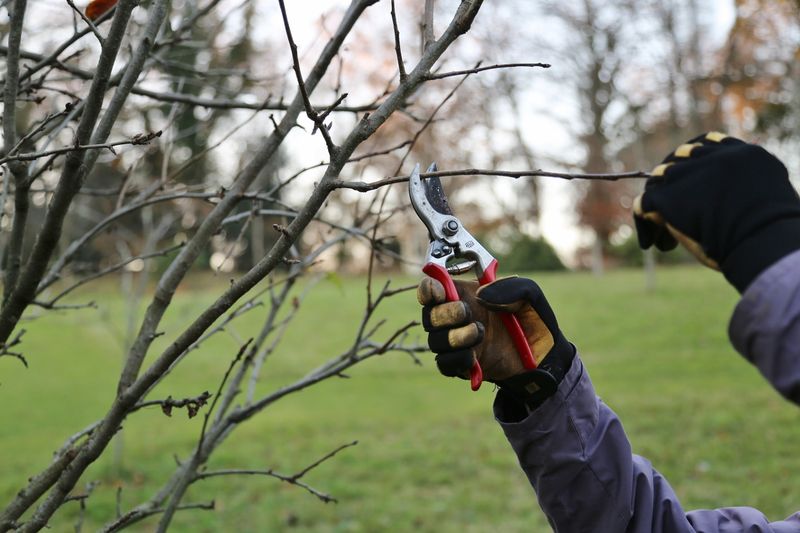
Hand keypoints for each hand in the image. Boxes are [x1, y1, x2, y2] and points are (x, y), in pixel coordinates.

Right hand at [417, 276, 573, 407]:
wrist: (544, 358)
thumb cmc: (534, 321)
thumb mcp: (530, 296)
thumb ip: (510, 288)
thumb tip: (480, 296)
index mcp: (464, 294)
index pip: (432, 288)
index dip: (429, 289)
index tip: (440, 292)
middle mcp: (455, 317)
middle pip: (429, 315)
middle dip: (445, 313)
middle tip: (466, 312)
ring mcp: (457, 342)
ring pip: (435, 341)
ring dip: (454, 337)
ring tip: (479, 333)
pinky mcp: (461, 365)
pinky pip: (445, 363)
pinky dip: (458, 359)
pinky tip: (475, 357)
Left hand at [634, 132, 799, 291]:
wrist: (762, 237)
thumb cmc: (774, 229)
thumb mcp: (768, 194)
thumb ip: (748, 185)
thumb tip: (734, 195)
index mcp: (741, 153)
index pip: (705, 144)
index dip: (692, 161)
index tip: (688, 181)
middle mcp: (710, 158)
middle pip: (677, 162)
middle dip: (674, 186)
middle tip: (679, 214)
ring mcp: (686, 174)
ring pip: (658, 183)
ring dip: (660, 208)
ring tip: (668, 237)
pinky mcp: (668, 196)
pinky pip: (642, 204)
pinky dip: (643, 225)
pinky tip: (651, 243)